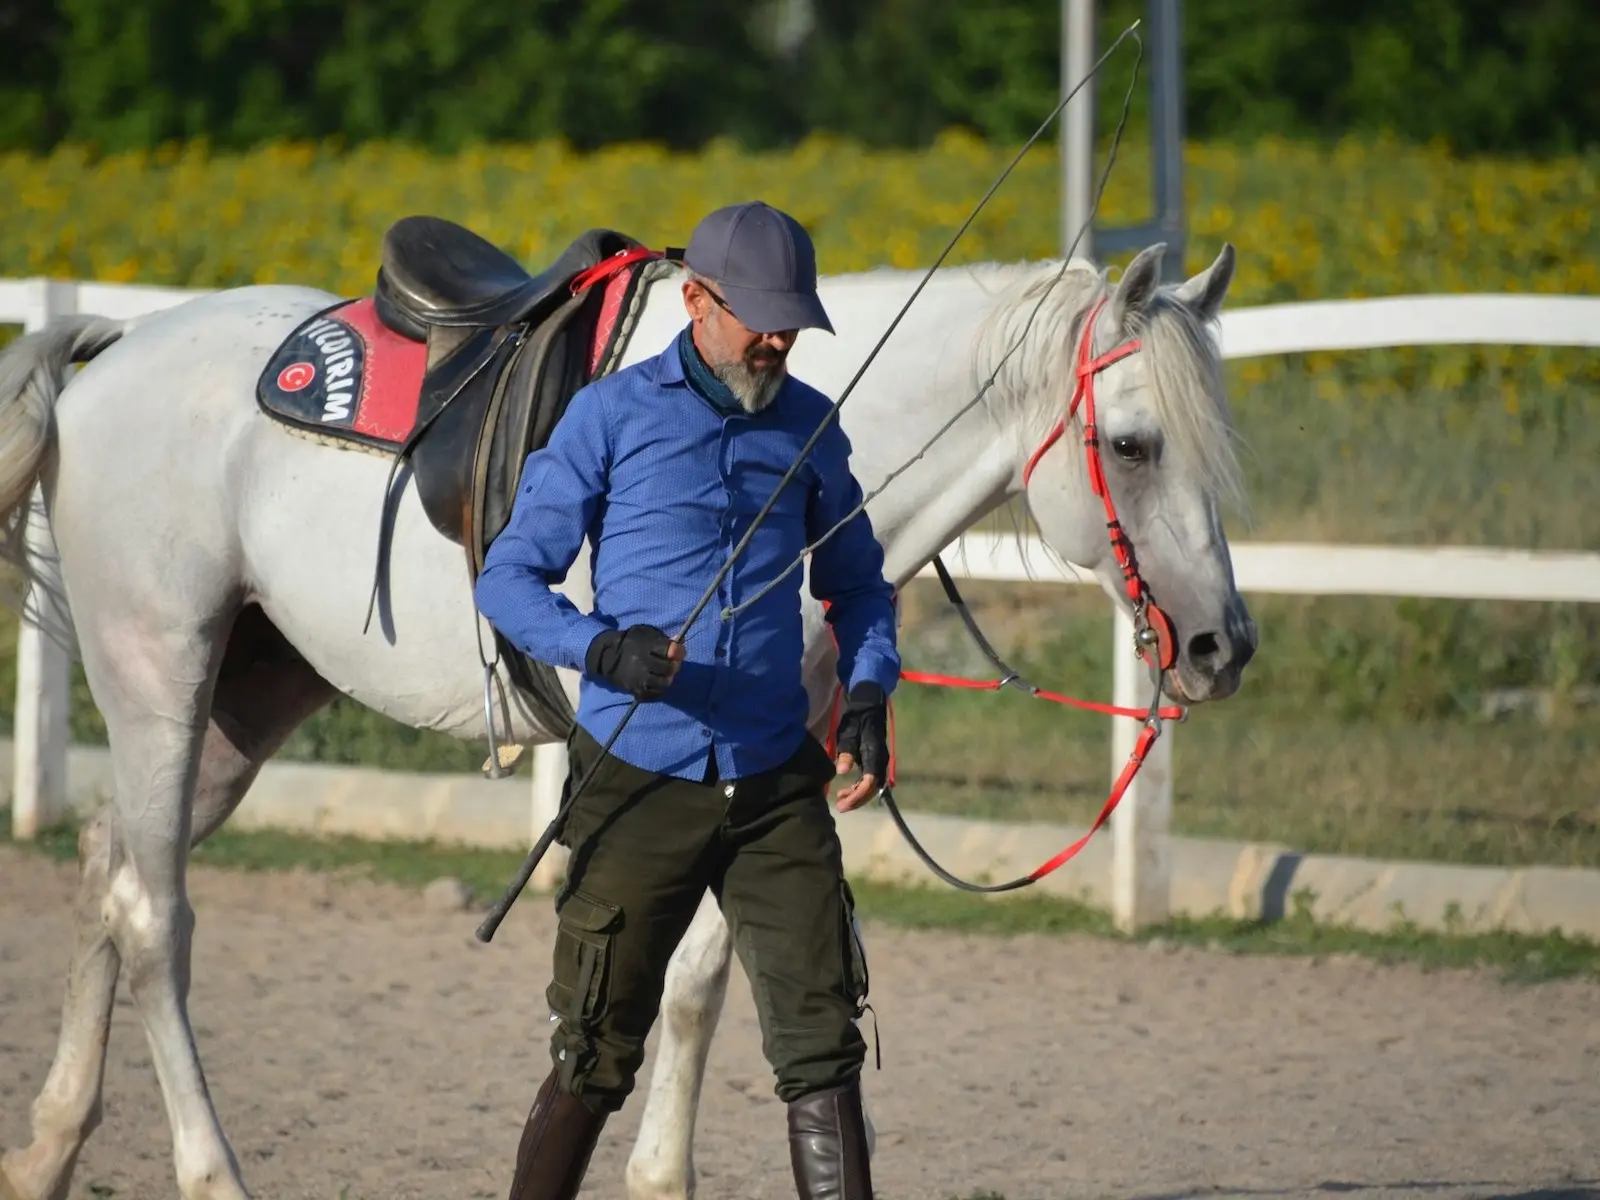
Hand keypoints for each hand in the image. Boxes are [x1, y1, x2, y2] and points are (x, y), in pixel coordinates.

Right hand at [585, 625, 684, 700]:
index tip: (679, 651)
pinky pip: (653, 694)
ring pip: (663, 683)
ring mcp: (638, 679)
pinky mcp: (634, 690)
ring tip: (664, 674)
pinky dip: (658, 689)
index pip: (670, 650)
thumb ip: (662, 638)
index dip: (678, 651)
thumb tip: (679, 640)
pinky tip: (656, 682)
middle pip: (668, 668)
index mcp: (645, 646)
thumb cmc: (630, 643)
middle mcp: (641, 663)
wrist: (606, 657)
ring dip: (667, 678)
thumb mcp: (645, 634)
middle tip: (672, 664)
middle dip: (674, 666)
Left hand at [832, 682, 887, 812]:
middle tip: (840, 807)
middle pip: (872, 788)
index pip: (869, 783)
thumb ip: (846, 752)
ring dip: (857, 795)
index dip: (857, 796)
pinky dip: (858, 788)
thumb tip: (842, 771)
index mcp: (874, 755)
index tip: (843, 804)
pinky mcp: (874, 761)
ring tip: (840, 799)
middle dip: (857, 800)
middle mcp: (880, 761)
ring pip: (871, 786)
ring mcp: (879, 762)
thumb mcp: (848, 734)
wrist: (868, 707)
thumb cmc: (857, 719)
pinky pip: (869, 780)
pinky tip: (846, 790)